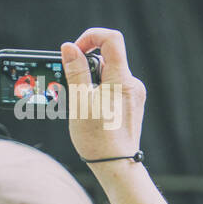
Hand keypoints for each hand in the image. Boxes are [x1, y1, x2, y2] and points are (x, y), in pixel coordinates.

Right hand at [61, 27, 145, 161]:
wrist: (116, 166)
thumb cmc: (98, 138)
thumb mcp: (80, 101)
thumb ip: (75, 71)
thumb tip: (69, 47)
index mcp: (122, 79)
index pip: (111, 39)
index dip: (91, 37)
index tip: (74, 51)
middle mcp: (132, 85)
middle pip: (105, 59)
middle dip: (83, 67)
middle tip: (69, 85)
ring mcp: (133, 96)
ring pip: (106, 76)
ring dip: (87, 82)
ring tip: (77, 103)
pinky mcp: (129, 106)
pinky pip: (110, 89)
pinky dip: (95, 93)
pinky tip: (86, 110)